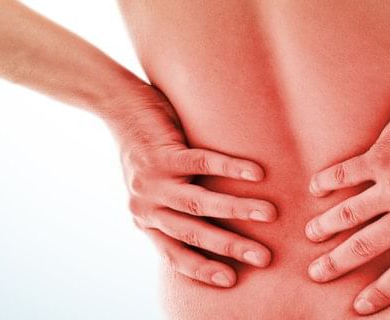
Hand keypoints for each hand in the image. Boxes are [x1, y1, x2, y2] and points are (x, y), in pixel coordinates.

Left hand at [109, 83, 276, 287]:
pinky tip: (256, 173)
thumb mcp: (154, 190)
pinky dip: (230, 168)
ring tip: (269, 214)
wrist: (119, 108)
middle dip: (230, 247)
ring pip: (198, 203)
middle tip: (263, 258)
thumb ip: (176, 211)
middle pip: (191, 233)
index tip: (230, 281)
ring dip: (236, 210)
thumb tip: (220, 234)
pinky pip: (201, 162)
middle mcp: (146, 204)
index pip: (173, 254)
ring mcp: (152, 179)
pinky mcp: (162, 153)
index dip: (201, 269)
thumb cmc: (147, 151)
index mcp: (146, 219)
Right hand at [305, 81, 389, 314]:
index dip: (382, 292)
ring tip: (311, 234)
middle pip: (367, 247)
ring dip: (326, 226)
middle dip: (337, 263)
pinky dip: (327, 182)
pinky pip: (345, 174)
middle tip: (315, 273)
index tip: (360, 307)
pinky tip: (315, 188)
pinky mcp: (380, 157)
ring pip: (349, 214)